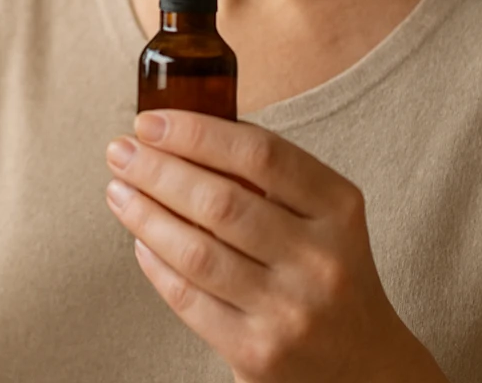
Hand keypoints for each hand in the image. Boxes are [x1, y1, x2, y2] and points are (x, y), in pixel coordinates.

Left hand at [105, 111, 446, 382]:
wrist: (363, 363)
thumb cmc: (328, 271)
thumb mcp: (323, 215)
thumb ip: (269, 177)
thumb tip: (182, 135)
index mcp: (339, 208)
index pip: (260, 154)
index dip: (197, 132)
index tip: (150, 122)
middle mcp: (319, 259)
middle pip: (220, 201)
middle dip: (158, 170)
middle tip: (119, 151)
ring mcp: (289, 310)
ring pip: (196, 251)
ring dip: (145, 214)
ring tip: (119, 190)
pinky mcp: (257, 352)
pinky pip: (188, 298)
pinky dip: (155, 263)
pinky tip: (140, 239)